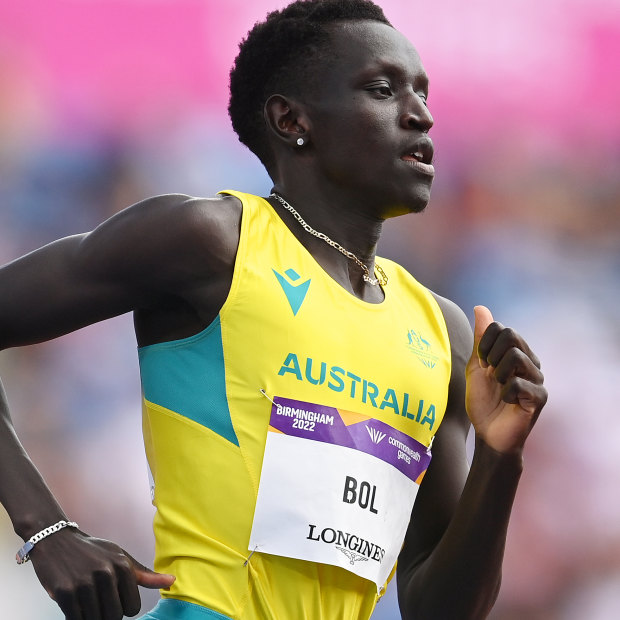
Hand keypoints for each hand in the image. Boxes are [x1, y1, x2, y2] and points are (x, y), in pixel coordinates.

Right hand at [29, 527, 174, 619]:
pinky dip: (76, 617)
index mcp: (123, 565)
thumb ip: (144, 574)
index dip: (122, 608)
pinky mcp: (64, 592)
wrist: (58, 541)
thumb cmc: (92, 552)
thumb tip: (172, 582)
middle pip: (114, 617)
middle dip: (106, 614)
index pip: (132, 608)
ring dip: (90, 616)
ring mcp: (84, 583)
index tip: (113, 598)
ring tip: (86, 601)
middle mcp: (106, 573)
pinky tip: (74, 604)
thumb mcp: (121, 557)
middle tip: (97, 600)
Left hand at [465, 306, 546, 454]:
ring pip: (515, 356)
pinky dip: (504, 392)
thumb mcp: (476, 367)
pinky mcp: (539, 397)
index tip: (481, 363)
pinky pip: (519, 383)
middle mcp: (531, 362)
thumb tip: (480, 308)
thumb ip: (480, 339)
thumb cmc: (482, 401)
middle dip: (491, 354)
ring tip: (498, 387)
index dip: (484, 343)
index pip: (502, 328)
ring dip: (498, 374)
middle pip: (511, 336)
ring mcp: (538, 379)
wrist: (488, 434)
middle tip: (490, 374)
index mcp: (517, 353)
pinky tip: (507, 402)